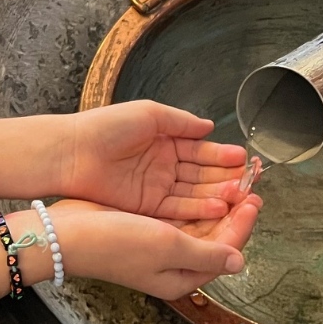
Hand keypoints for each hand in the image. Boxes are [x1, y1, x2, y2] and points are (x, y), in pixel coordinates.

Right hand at [0, 198, 261, 300]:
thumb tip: (239, 262)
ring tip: (232, 177)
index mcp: (182, 277)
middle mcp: (174, 265)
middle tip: (250, 181)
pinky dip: (194, 200)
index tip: (254, 197)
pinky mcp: (146, 229)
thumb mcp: (167, 247)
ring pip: (199, 224)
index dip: (242, 223)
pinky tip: (201, 181)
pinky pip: (181, 215)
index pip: (226, 250)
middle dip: (234, 210)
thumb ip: (206, 254)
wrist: (67, 234)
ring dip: (217, 202)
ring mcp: (159, 247)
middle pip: (215, 237)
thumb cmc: (117, 242)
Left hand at [59, 102, 246, 218]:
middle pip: (201, 174)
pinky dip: (197, 209)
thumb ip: (181, 122)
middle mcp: (163, 165)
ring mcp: (155, 187)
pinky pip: (177, 209)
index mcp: (164, 140)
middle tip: (250, 182)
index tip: (244, 159)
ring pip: (193, 194)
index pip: (200, 150)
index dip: (222, 155)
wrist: (73, 152)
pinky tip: (218, 207)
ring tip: (239, 196)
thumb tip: (209, 126)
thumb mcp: (149, 114)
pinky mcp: (146, 207)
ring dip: (217, 195)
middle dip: (226, 178)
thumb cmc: (107, 127)